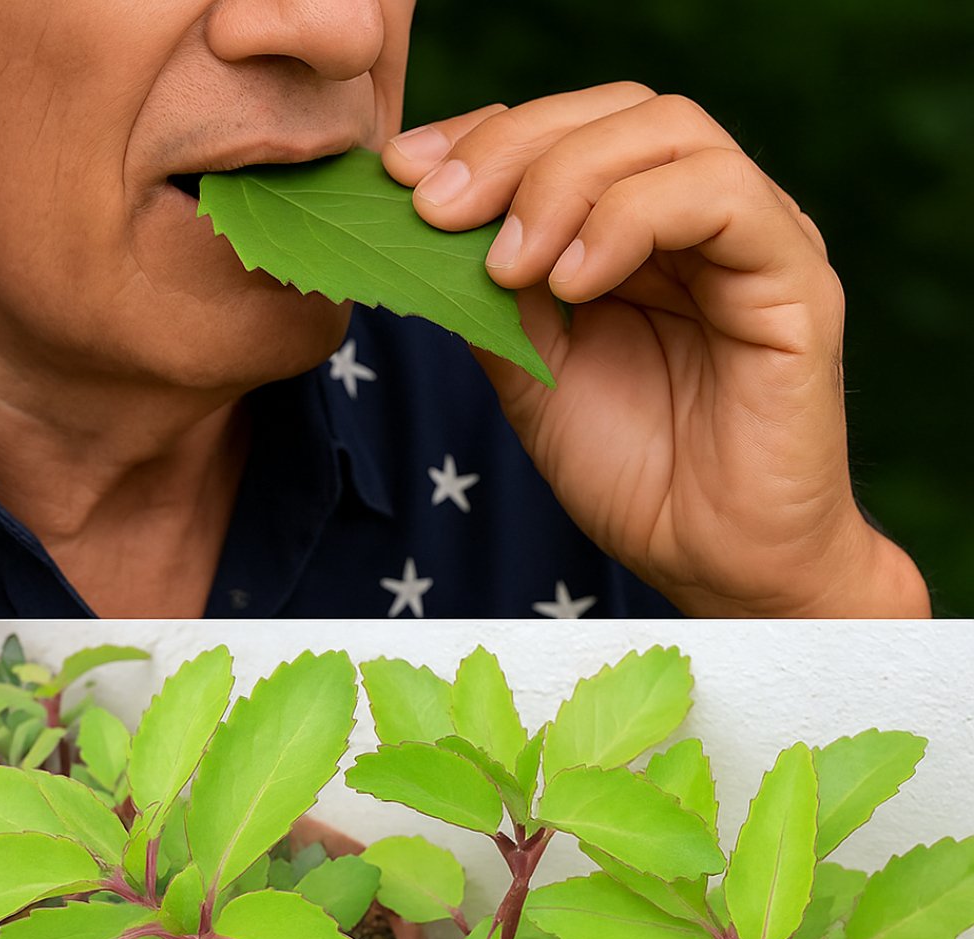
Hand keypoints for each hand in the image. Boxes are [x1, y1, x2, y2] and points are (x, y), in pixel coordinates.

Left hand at [383, 87, 929, 616]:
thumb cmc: (636, 479)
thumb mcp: (535, 381)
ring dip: (565, 180)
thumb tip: (429, 232)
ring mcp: (752, 242)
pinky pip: (724, 199)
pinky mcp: (795, 280)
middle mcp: (699, 223)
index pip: (568, 135)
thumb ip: (496, 303)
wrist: (714, 565)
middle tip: (438, 208)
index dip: (483, 138)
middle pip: (613, 113)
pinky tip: (573, 281)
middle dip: (510, 148)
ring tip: (508, 265)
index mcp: (640, 236)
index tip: (402, 174)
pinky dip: (631, 219)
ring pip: (668, 132)